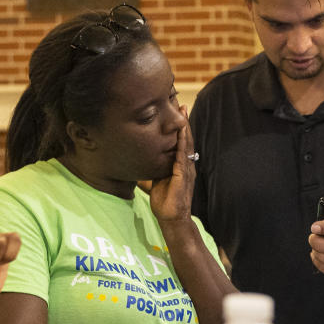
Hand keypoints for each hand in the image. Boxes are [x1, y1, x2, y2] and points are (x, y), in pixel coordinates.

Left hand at [148, 105, 194, 223]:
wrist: (172, 219)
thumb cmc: (164, 203)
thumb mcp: (154, 182)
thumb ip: (150, 172)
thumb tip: (136, 165)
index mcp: (180, 166)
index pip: (181, 143)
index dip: (179, 128)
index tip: (176, 113)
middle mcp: (186, 165)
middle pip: (186, 139)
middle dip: (184, 122)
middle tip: (181, 105)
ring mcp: (186, 169)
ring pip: (187, 143)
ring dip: (185, 127)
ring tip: (183, 111)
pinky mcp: (183, 174)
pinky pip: (183, 154)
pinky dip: (183, 141)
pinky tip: (181, 131)